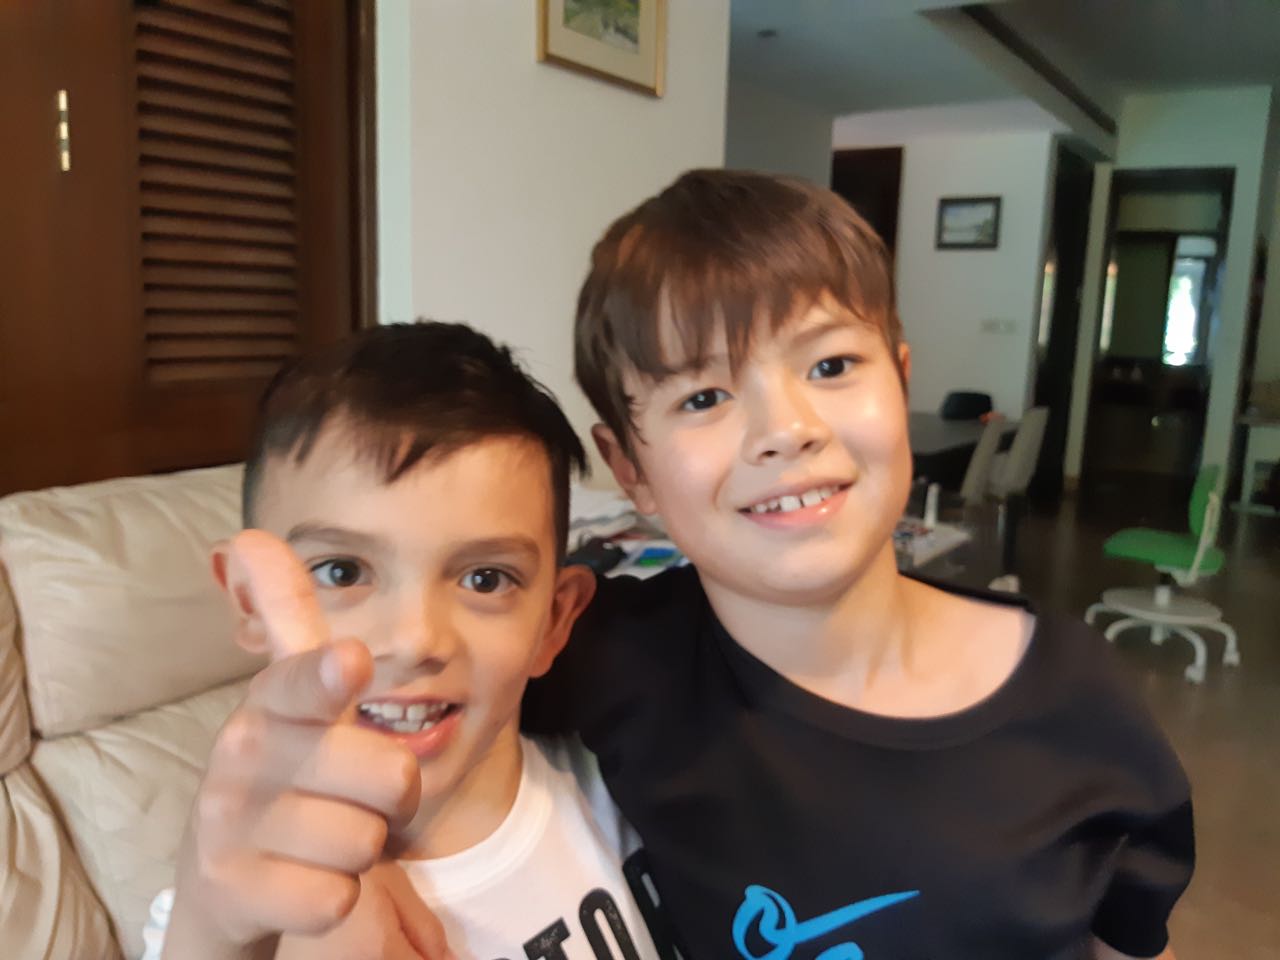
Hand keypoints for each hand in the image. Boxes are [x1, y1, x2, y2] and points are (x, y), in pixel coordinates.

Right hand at [165, 531, 422, 956]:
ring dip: (361, 846)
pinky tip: (301, 880)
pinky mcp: (233, 889)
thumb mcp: (294, 700)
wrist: (224, 879)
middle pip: (391, 775)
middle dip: (392, 795)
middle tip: (350, 793)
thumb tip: (248, 536)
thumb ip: (289, 620)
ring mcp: (230, 823)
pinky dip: (335, 896)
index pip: (304, 681)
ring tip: (319, 836)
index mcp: (272, 701)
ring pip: (368, 839)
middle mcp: (242, 752)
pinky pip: (337, 897)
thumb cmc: (287, 775)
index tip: (352, 662)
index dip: (330, 675)